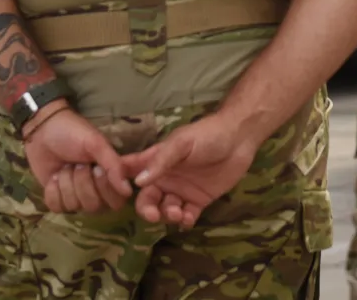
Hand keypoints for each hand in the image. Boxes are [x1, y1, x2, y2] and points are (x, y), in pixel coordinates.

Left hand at [22, 105, 130, 212]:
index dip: (105, 189)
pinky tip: (53, 177)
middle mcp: (95, 190)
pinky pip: (58, 208)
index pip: (116, 201)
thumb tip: (128, 191)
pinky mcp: (57, 199)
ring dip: (67, 184)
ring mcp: (75, 196)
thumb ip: (114, 166)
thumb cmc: (74, 133)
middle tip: (77, 164)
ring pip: (75, 206)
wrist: (42, 131)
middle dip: (82, 183)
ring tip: (65, 166)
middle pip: (94, 206)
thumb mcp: (97, 143)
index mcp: (110, 176)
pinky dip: (53, 191)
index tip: (96, 168)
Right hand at [123, 112, 259, 227]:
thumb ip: (161, 161)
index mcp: (157, 160)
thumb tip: (138, 182)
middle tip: (154, 215)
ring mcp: (181, 191)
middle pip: (146, 198)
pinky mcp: (198, 201)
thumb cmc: (207, 135)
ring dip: (167, 215)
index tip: (117, 195)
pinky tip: (188, 219)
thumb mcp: (182, 143)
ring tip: (178, 212)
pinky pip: (185, 217)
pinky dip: (183, 221)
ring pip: (164, 210)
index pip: (130, 171)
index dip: (118, 182)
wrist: (239, 139)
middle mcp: (166, 178)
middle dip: (146, 209)